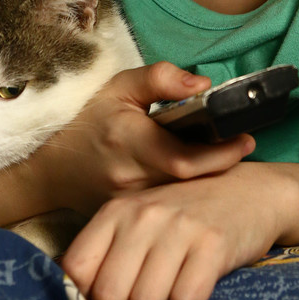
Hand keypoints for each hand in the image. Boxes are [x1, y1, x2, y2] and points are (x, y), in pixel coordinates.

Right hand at [40, 61, 254, 215]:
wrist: (52, 168)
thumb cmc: (90, 120)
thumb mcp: (120, 86)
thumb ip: (161, 78)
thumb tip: (204, 84)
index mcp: (130, 141)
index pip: (185, 159)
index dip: (222, 153)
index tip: (246, 139)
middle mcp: (131, 179)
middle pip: (191, 183)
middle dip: (223, 166)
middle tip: (243, 146)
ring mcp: (130, 205)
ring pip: (183, 200)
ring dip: (208, 182)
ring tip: (225, 159)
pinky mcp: (131, 221)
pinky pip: (169, 211)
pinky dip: (189, 197)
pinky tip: (200, 181)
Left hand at [61, 163, 293, 299]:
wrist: (250, 191)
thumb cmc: (185, 214)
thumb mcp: (139, 219)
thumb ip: (105, 249)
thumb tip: (69, 288)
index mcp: (117, 210)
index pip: (77, 268)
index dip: (89, 292)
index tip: (111, 291)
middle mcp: (144, 215)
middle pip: (109, 295)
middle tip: (150, 287)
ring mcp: (179, 227)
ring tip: (175, 281)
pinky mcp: (213, 244)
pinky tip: (198, 282)